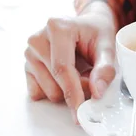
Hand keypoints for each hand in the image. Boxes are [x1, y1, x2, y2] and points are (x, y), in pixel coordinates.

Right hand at [24, 1, 116, 121]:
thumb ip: (105, 68)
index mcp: (57, 27)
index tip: (80, 111)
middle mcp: (37, 38)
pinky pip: (39, 92)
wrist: (88, 25)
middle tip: (91, 76)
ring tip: (79, 71)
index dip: (73, 92)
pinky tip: (64, 76)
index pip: (62, 68)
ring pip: (48, 91)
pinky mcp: (26, 67)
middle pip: (56, 82)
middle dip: (77, 89)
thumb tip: (97, 92)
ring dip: (67, 90)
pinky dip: (56, 90)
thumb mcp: (108, 46)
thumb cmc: (97, 33)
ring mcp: (29, 53)